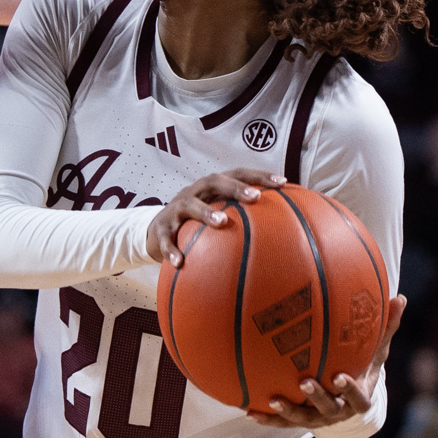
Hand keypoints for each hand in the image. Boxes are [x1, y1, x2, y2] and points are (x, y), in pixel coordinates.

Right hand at [148, 169, 283, 263]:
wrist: (154, 234)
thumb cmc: (195, 225)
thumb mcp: (216, 216)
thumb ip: (241, 220)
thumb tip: (280, 235)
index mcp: (211, 188)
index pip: (237, 174)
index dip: (259, 176)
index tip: (282, 183)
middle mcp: (194, 193)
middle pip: (215, 181)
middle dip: (236, 187)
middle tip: (255, 197)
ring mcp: (175, 209)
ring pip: (190, 205)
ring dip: (206, 212)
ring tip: (222, 222)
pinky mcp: (160, 228)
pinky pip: (165, 238)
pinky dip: (171, 249)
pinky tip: (180, 262)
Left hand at [252, 292, 406, 427]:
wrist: (348, 397)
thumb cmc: (362, 366)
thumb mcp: (375, 351)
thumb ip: (386, 328)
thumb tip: (400, 297)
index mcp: (359, 398)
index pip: (358, 398)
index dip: (349, 390)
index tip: (339, 376)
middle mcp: (339, 412)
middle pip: (329, 410)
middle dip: (317, 398)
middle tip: (304, 382)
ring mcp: (319, 419)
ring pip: (303, 420)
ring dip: (288, 412)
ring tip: (272, 400)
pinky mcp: (301, 420)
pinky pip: (283, 423)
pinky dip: (268, 418)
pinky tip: (249, 411)